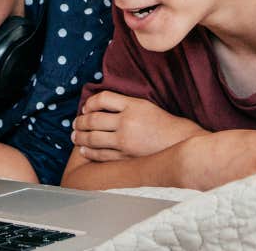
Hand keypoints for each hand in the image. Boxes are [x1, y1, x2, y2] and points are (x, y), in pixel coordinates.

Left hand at [71, 91, 206, 161]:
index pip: (103, 98)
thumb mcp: (145, 105)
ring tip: (75, 136)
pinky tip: (84, 150)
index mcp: (133, 105)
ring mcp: (125, 141)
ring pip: (93, 138)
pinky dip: (89, 152)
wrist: (179, 143)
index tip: (86, 107)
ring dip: (80, 137)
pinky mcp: (125, 156)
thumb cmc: (163, 123)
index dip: (90, 102)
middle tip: (75, 123)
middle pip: (94, 119)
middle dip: (80, 121)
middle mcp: (127, 122)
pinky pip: (100, 154)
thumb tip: (99, 104)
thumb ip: (125, 104)